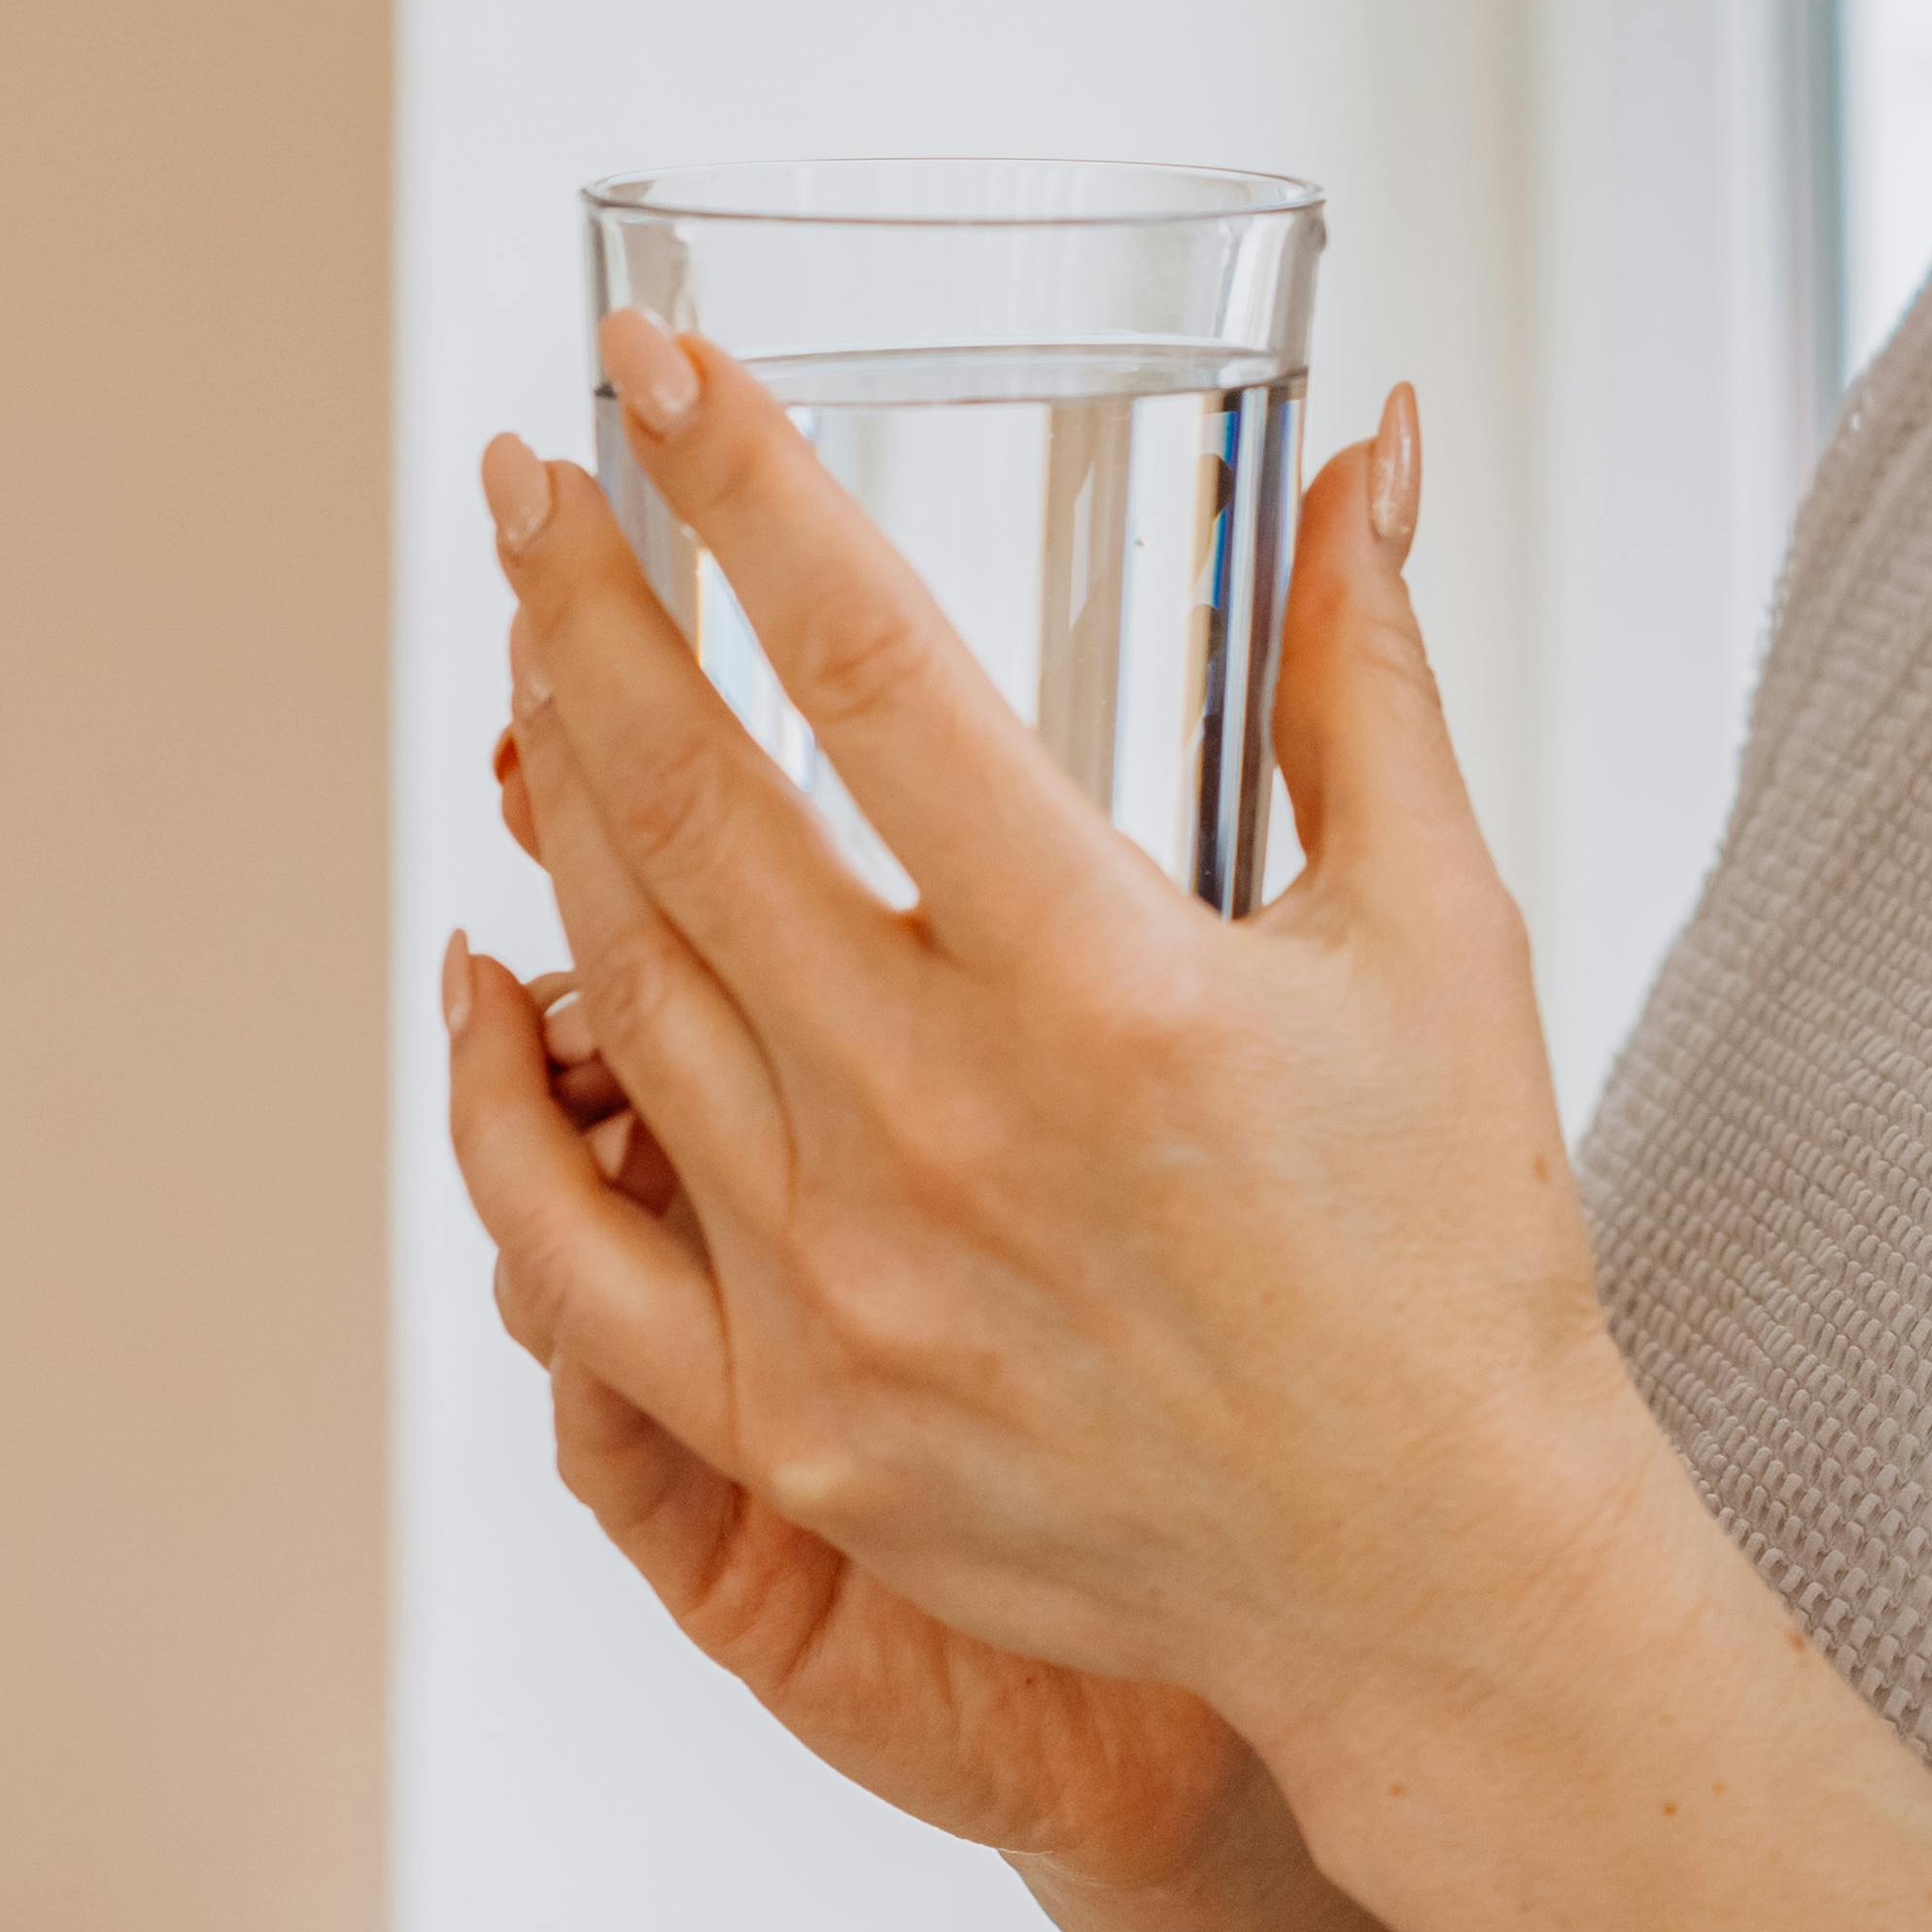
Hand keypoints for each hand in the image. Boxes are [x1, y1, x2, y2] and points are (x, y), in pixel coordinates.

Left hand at [441, 320, 1658, 1769]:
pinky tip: (481, 961)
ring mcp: (842, 1283)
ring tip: (532, 653)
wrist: (1426, 1566)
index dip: (749, 495)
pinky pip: (568, 1226)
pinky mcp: (792, 1415)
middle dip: (586, 604)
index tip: (659, 366)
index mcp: (1107, 984)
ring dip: (554, 787)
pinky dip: (495, 1086)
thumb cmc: (1451, 1240)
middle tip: (532, 476)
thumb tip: (1359, 450)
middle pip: (689, 800)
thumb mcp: (1442, 926)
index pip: (871, 673)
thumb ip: (1360, 674)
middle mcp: (943, 1126)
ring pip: (617, 977)